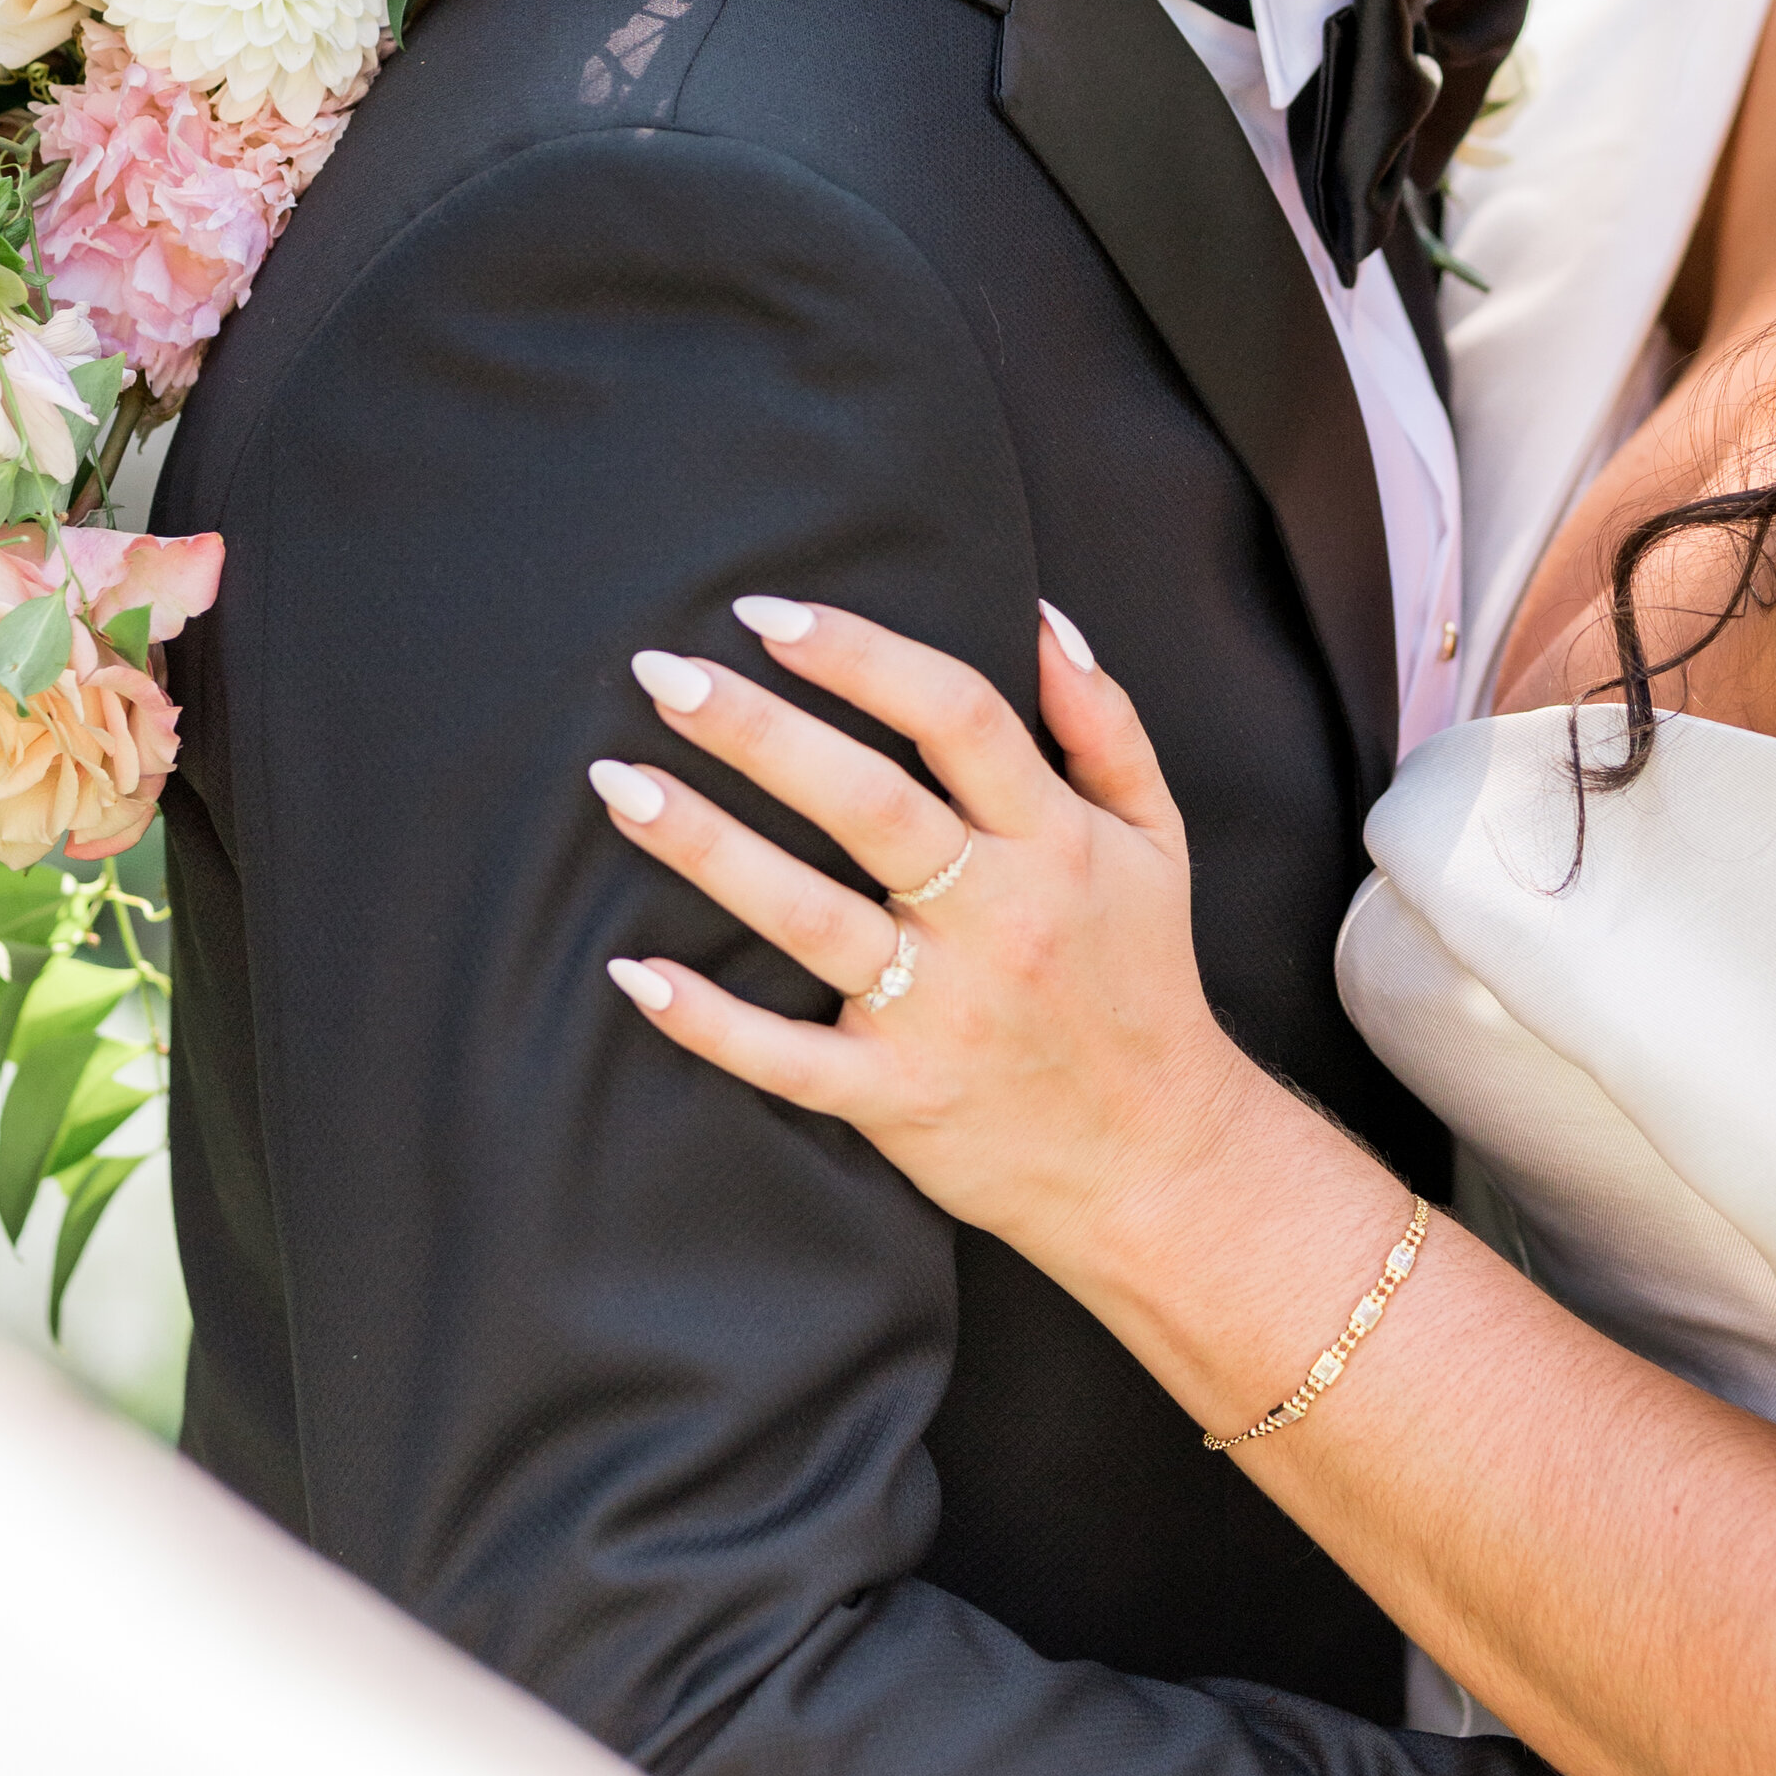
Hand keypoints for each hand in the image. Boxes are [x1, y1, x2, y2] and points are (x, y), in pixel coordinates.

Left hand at [590, 597, 1263, 1276]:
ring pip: (810, 916)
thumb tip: (1038, 618)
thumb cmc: (1139, 980)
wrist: (1155, 1160)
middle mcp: (997, 919)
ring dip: (708, 846)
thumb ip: (1103, 725)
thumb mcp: (1154, 840)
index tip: (768, 615)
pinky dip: (709, 1021)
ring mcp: (941, 1012)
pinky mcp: (896, 1094)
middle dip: (759, 730)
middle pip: (867, 803)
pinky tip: (634, 971)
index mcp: (1056, 842)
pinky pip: (788, 1057)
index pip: (957, 717)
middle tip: (664, 672)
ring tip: (620, 782)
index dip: (860, 656)